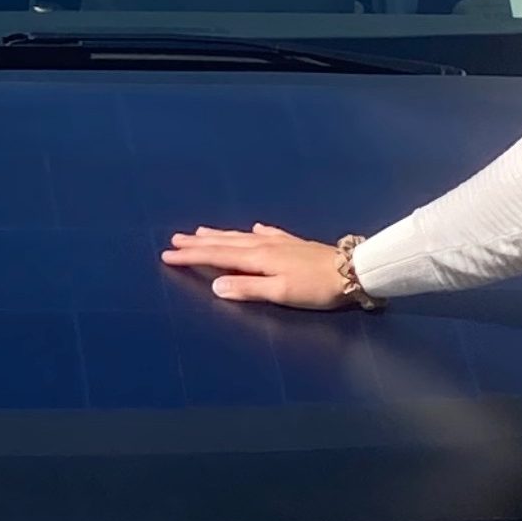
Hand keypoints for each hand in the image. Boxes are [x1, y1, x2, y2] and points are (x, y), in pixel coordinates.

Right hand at [160, 224, 371, 309]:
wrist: (353, 271)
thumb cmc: (316, 287)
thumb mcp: (279, 292)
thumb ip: (247, 289)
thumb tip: (215, 285)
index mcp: (258, 259)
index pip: (217, 257)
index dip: (191, 257)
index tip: (168, 255)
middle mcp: (264, 246)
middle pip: (225, 243)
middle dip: (199, 242)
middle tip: (175, 239)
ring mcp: (279, 242)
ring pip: (241, 236)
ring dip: (220, 234)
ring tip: (201, 231)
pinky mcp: (293, 243)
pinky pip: (267, 233)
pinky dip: (255, 231)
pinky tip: (253, 227)